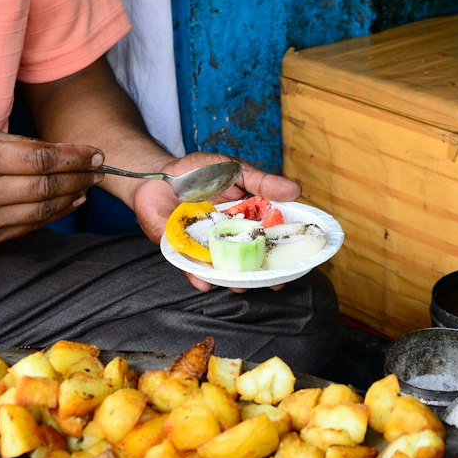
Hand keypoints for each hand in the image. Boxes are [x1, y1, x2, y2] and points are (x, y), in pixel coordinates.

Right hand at [0, 127, 101, 246]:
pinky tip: (68, 204)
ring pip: (41, 212)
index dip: (74, 156)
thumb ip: (13, 142)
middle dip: (80, 177)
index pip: (41, 159)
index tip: (96, 152)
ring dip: (72, 198)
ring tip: (89, 185)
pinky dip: (52, 216)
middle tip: (100, 169)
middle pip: (46, 186)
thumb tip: (57, 150)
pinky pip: (26, 228)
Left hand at [131, 153, 299, 291]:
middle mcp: (224, 239)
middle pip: (244, 261)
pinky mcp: (177, 248)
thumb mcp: (237, 171)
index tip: (294, 268)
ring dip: (230, 279)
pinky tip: (204, 281)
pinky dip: (195, 274)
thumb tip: (296, 191)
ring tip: (241, 286)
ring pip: (219, 268)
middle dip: (258, 275)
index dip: (278, 257)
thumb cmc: (200, 172)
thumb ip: (264, 182)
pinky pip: (187, 264)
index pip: (263, 243)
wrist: (160, 171)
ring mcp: (202, 246)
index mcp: (241, 223)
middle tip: (273, 283)